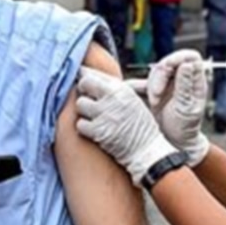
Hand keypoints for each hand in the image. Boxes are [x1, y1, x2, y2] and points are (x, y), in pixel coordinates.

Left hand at [76, 67, 177, 182]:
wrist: (147, 150)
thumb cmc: (140, 126)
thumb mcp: (132, 100)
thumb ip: (113, 89)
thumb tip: (87, 77)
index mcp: (122, 88)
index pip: (93, 73)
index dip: (84, 75)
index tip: (79, 77)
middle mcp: (113, 98)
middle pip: (84, 84)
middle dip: (83, 90)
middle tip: (88, 99)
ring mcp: (105, 114)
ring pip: (80, 104)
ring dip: (84, 111)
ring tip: (95, 117)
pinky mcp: (98, 131)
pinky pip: (80, 124)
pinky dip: (85, 128)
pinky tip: (95, 131)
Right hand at [134, 50, 210, 166]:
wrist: (173, 144)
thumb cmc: (184, 129)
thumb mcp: (186, 108)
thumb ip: (185, 86)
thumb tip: (187, 64)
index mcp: (195, 82)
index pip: (189, 57)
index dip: (177, 59)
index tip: (167, 70)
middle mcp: (182, 80)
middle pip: (168, 63)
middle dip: (159, 77)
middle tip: (156, 96)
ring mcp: (167, 85)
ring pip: (154, 72)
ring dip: (150, 85)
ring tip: (153, 103)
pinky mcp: (153, 92)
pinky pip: (141, 82)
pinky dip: (135, 88)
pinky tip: (131, 94)